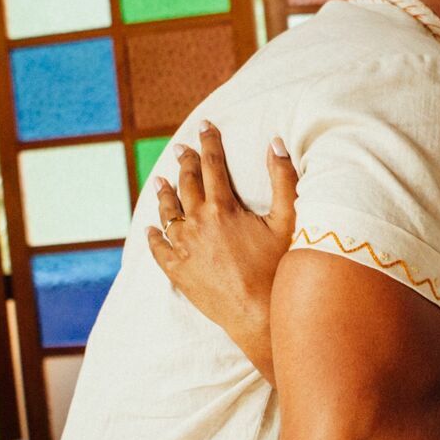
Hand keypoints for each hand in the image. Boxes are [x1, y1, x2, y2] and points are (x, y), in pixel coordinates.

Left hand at [147, 123, 297, 349]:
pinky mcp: (179, 272)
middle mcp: (197, 223)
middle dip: (185, 163)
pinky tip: (152, 229)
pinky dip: (154, 236)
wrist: (258, 314)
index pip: (212, 164)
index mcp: (222, 207)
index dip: (209, 142)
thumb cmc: (277, 268)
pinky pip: (159, 249)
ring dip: (165, 194)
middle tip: (181, 150)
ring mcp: (184, 248)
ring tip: (161, 181)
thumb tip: (276, 143)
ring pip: (168, 213)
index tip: (205, 126)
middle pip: (187, 184)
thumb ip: (283, 179)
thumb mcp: (287, 220)